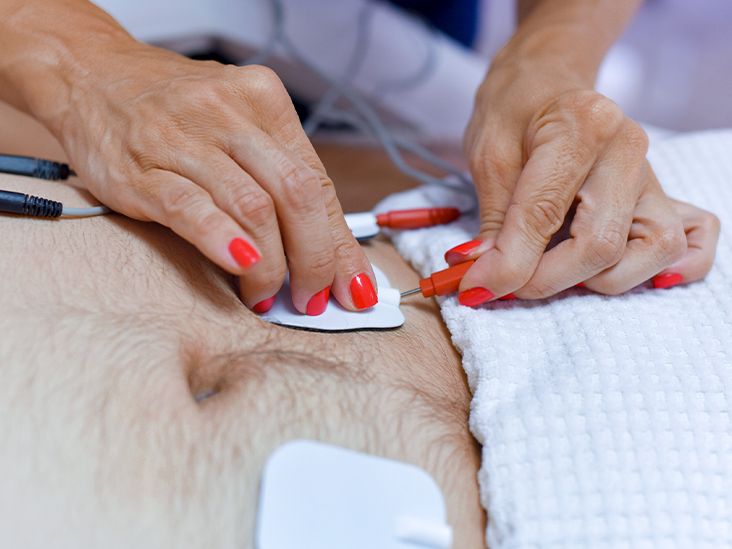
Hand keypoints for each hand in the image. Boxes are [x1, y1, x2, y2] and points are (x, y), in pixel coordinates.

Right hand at [54, 44, 376, 313]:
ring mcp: (183, 137)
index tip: (352, 286)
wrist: (90, 74)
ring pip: (252, 207)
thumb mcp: (238, 127)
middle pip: (295, 194)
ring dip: (270, 265)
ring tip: (267, 295)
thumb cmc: (175, 110)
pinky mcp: (142, 168)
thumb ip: (281, 178)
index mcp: (264, 101)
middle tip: (313, 297)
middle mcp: (229, 113)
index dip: (339, 242)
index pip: (316, 182)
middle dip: (314, 258)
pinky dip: (223, 241)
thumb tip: (328, 251)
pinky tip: (240, 266)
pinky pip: (192, 208)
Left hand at [454, 57, 716, 304]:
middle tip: (509, 282)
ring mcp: (652, 174)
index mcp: (582, 126)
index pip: (545, 215)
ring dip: (598, 280)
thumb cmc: (515, 111)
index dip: (507, 264)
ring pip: (651, 251)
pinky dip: (665, 269)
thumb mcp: (487, 157)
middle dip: (547, 280)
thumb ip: (492, 222)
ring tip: (553, 269)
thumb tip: (486, 279)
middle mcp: (628, 149)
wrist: (547, 81)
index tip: (477, 288)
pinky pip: (691, 241)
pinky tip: (619, 271)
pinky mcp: (662, 195)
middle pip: (602, 244)